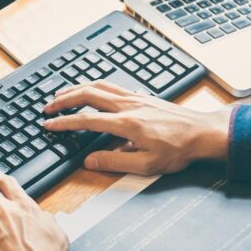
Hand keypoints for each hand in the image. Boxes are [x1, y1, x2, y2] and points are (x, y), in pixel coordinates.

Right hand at [42, 80, 231, 174]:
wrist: (202, 133)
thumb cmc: (179, 150)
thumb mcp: (146, 165)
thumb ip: (115, 162)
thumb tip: (90, 161)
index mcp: (127, 123)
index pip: (86, 120)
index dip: (64, 123)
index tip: (49, 125)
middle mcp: (128, 106)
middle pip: (87, 94)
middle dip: (63, 99)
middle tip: (48, 107)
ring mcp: (135, 98)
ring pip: (99, 85)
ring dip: (76, 88)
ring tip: (62, 94)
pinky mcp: (142, 96)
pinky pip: (112, 85)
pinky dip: (94, 85)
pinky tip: (91, 90)